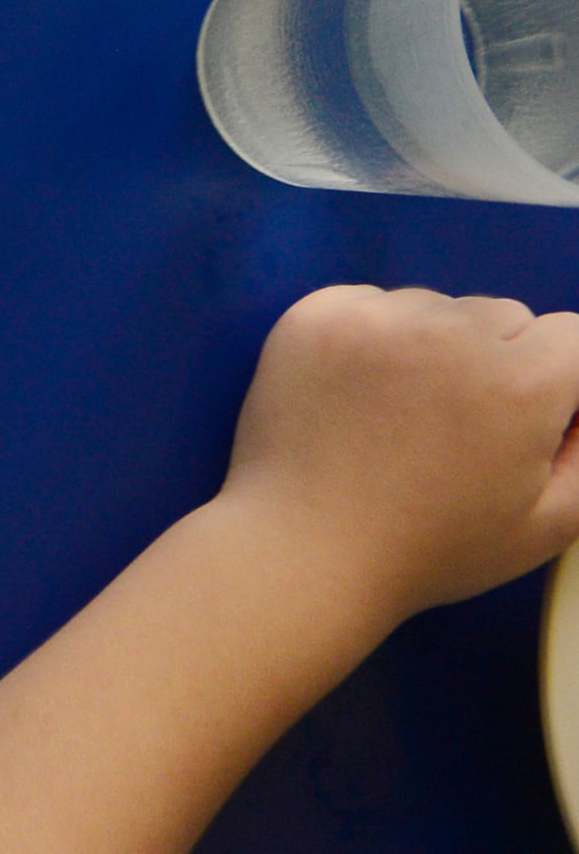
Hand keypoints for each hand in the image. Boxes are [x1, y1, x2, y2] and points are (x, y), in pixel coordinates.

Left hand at [218, 284, 578, 626]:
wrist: (303, 550)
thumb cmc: (429, 549)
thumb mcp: (549, 524)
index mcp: (518, 383)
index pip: (573, 336)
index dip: (561, 378)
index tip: (534, 415)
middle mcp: (447, 335)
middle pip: (505, 316)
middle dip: (501, 360)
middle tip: (462, 425)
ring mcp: (374, 320)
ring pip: (437, 307)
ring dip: (435, 345)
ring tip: (404, 415)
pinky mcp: (315, 316)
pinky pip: (371, 303)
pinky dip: (375, 336)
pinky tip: (360, 394)